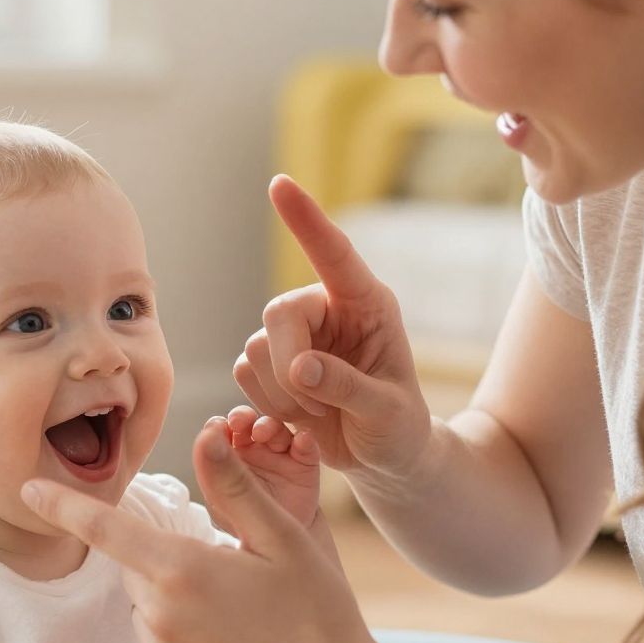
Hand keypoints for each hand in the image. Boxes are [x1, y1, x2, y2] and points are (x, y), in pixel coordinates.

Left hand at [19, 431, 384, 642]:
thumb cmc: (318, 612)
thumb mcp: (286, 538)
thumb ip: (236, 486)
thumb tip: (205, 434)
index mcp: (182, 569)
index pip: (105, 529)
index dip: (62, 506)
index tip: (26, 490)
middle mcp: (159, 615)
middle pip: (137, 568)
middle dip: (169, 562)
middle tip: (230, 576)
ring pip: (148, 608)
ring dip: (175, 602)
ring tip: (236, 617)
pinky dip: (182, 638)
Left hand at [201, 406, 320, 534]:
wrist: (280, 546)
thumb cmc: (244, 524)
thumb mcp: (222, 502)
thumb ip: (214, 474)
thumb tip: (205, 440)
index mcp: (228, 456)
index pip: (220, 431)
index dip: (218, 426)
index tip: (217, 428)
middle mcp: (254, 449)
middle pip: (248, 423)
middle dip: (243, 418)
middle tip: (240, 422)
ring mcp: (280, 454)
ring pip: (276, 429)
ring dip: (270, 427)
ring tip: (265, 433)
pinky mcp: (305, 463)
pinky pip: (306, 446)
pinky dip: (304, 440)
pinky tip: (301, 440)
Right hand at [234, 175, 432, 487]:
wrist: (384, 458)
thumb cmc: (399, 429)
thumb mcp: (387, 412)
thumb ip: (347, 386)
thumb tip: (299, 367)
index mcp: (367, 304)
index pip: (334, 253)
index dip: (306, 220)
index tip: (280, 184)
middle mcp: (328, 310)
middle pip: (278, 313)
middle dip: (287, 365)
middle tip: (314, 406)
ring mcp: (297, 336)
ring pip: (256, 347)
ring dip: (280, 393)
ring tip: (316, 413)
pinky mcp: (273, 363)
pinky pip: (245, 372)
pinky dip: (266, 402)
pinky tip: (298, 416)